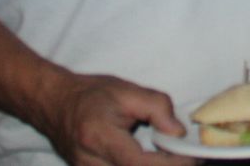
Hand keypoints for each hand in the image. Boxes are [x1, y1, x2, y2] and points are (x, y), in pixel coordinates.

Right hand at [34, 73, 194, 165]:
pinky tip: (155, 160)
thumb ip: (157, 108)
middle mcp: (91, 164)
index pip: (140, 164)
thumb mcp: (127, 91)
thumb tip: (179, 133)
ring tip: (172, 156)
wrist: (54, 104)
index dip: (171, 164)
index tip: (194, 156)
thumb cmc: (90, 94)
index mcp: (99, 138)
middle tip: (189, 156)